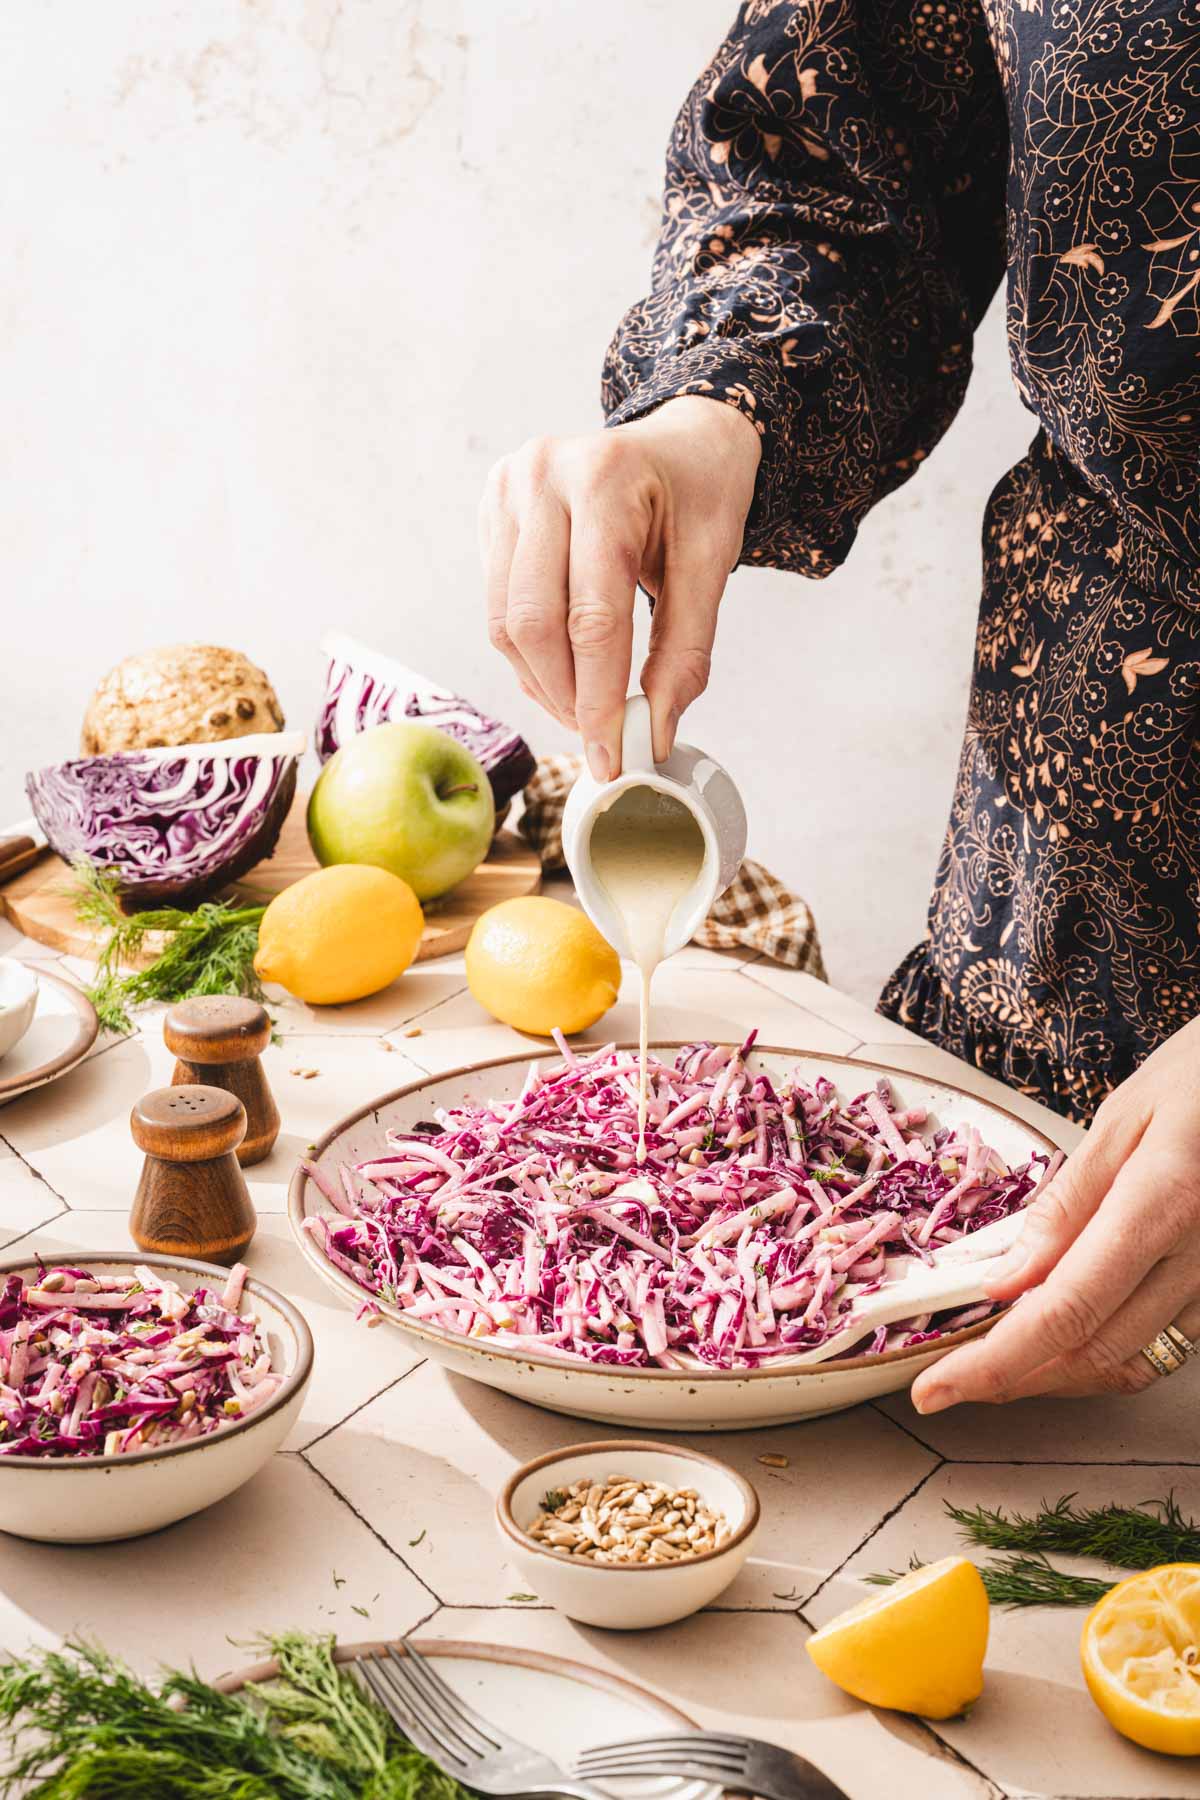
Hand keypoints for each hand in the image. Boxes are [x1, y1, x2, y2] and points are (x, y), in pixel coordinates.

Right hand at [479, 396, 760, 778]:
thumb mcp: (712, 565)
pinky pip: (497, 604)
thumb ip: (684, 652)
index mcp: (605, 479)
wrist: (681, 441)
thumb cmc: (700, 494)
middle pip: (533, 623)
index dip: (599, 697)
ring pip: (505, 621)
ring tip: (584, 708)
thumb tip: (654, 732)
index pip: (592, 616)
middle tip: (601, 737)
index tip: (613, 754)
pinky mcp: (491, 511)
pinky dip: (530, 653)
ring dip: (542, 682)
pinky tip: (565, 667)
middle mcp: (541, 476)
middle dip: (566, 696)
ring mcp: (506, 490)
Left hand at [911, 1017, 1199, 1411]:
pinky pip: (1162, 1345)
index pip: (1065, 1309)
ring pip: (1129, 1363)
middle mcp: (1198, 1258)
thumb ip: (1066, 1204)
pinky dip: (1103, 1351)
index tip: (938, 1387)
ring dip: (1056, 1372)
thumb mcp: (1123, 1119)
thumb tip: (1008, 1278)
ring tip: (999, 1356)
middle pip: (1093, 1352)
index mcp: (1161, 1203)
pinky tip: (1064, 1332)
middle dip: (1014, 1376)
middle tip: (953, 1374)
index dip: (996, 1360)